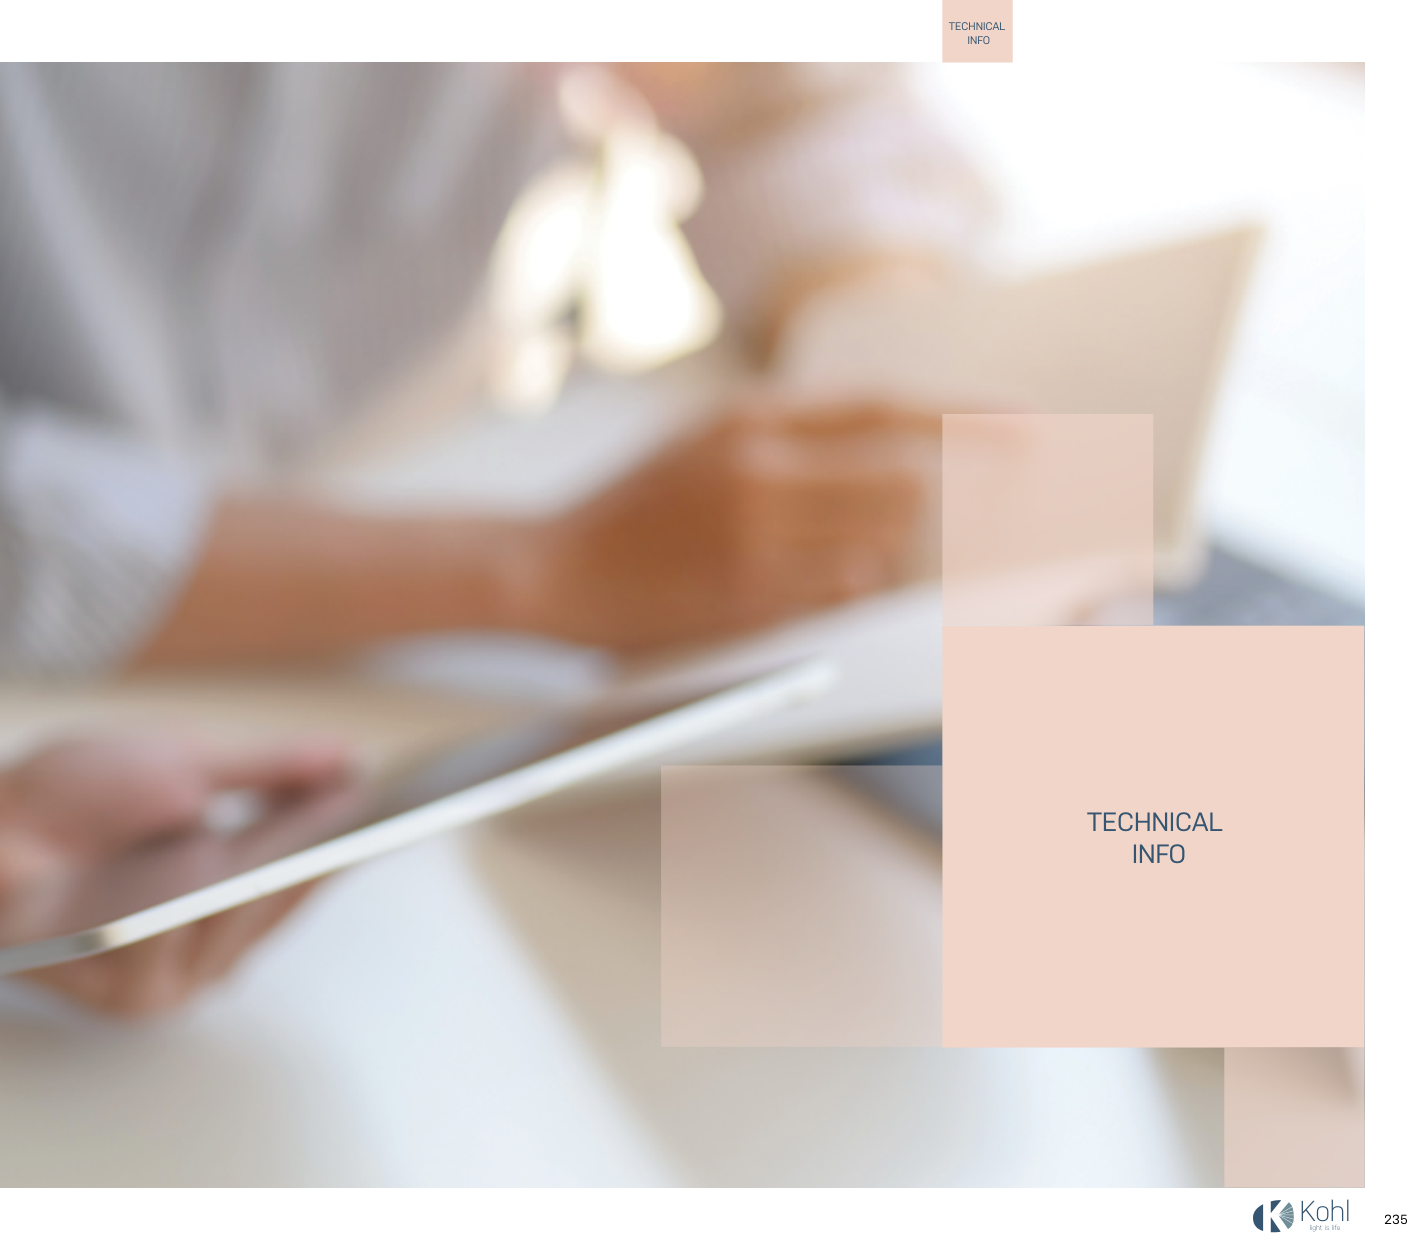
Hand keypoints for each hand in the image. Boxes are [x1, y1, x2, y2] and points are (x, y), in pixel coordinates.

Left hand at [0, 734, 353, 1017]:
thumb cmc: (59, 795)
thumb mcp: (180, 761)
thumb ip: (265, 768)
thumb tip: (347, 759)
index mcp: (216, 890)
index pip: (300, 870)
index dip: (347, 839)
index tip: (399, 807)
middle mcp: (197, 944)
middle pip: (280, 905)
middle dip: (320, 861)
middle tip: (365, 819)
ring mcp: (167, 975)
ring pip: (241, 932)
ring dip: (265, 887)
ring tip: (311, 840)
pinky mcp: (130, 991)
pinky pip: (188, 952)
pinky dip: (206, 914)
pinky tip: (225, 875)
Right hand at [525, 398, 936, 650]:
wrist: (548, 566)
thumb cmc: (631, 509)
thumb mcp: (705, 439)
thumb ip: (790, 436)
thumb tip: (895, 446)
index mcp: (749, 418)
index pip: (885, 408)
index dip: (965, 416)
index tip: (1027, 425)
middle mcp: (758, 467)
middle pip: (901, 477)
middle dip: (943, 496)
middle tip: (977, 506)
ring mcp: (755, 533)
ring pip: (879, 537)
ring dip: (892, 545)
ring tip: (860, 546)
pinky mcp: (748, 592)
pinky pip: (842, 588)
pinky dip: (851, 583)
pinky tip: (823, 576)